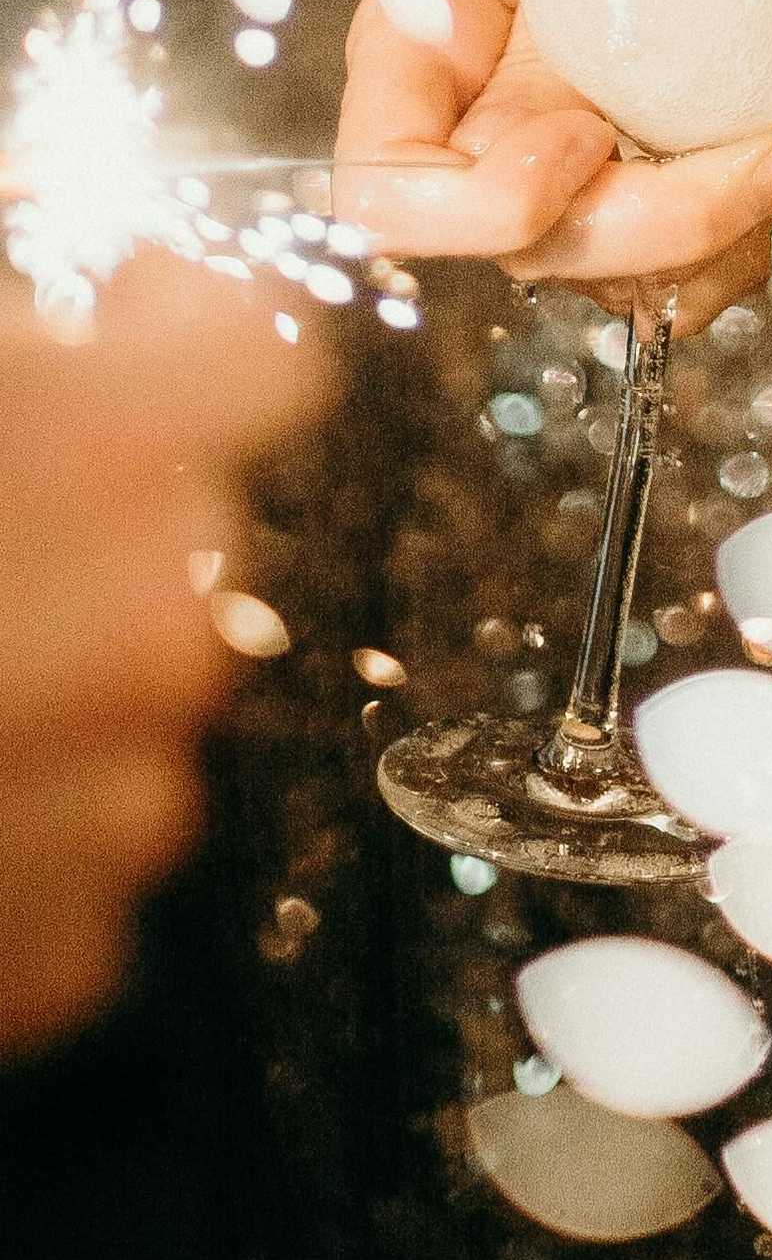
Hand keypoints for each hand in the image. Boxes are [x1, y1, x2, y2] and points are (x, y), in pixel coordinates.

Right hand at [0, 258, 322, 1053]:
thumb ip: (1, 322)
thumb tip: (41, 311)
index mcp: (102, 450)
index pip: (258, 350)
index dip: (184, 319)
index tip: (121, 309)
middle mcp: (153, 627)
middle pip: (188, 526)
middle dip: (97, 498)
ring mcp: (120, 804)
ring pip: (139, 690)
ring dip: (56, 658)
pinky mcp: (65, 950)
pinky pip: (81, 847)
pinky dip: (14, 815)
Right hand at [334, 0, 771, 328]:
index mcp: (415, 66)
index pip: (386, 200)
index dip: (493, 199)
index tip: (588, 129)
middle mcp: (472, 150)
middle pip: (533, 255)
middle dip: (663, 224)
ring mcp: (554, 191)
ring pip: (617, 282)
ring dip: (718, 235)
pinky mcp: (629, 206)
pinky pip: (680, 281)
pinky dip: (738, 247)